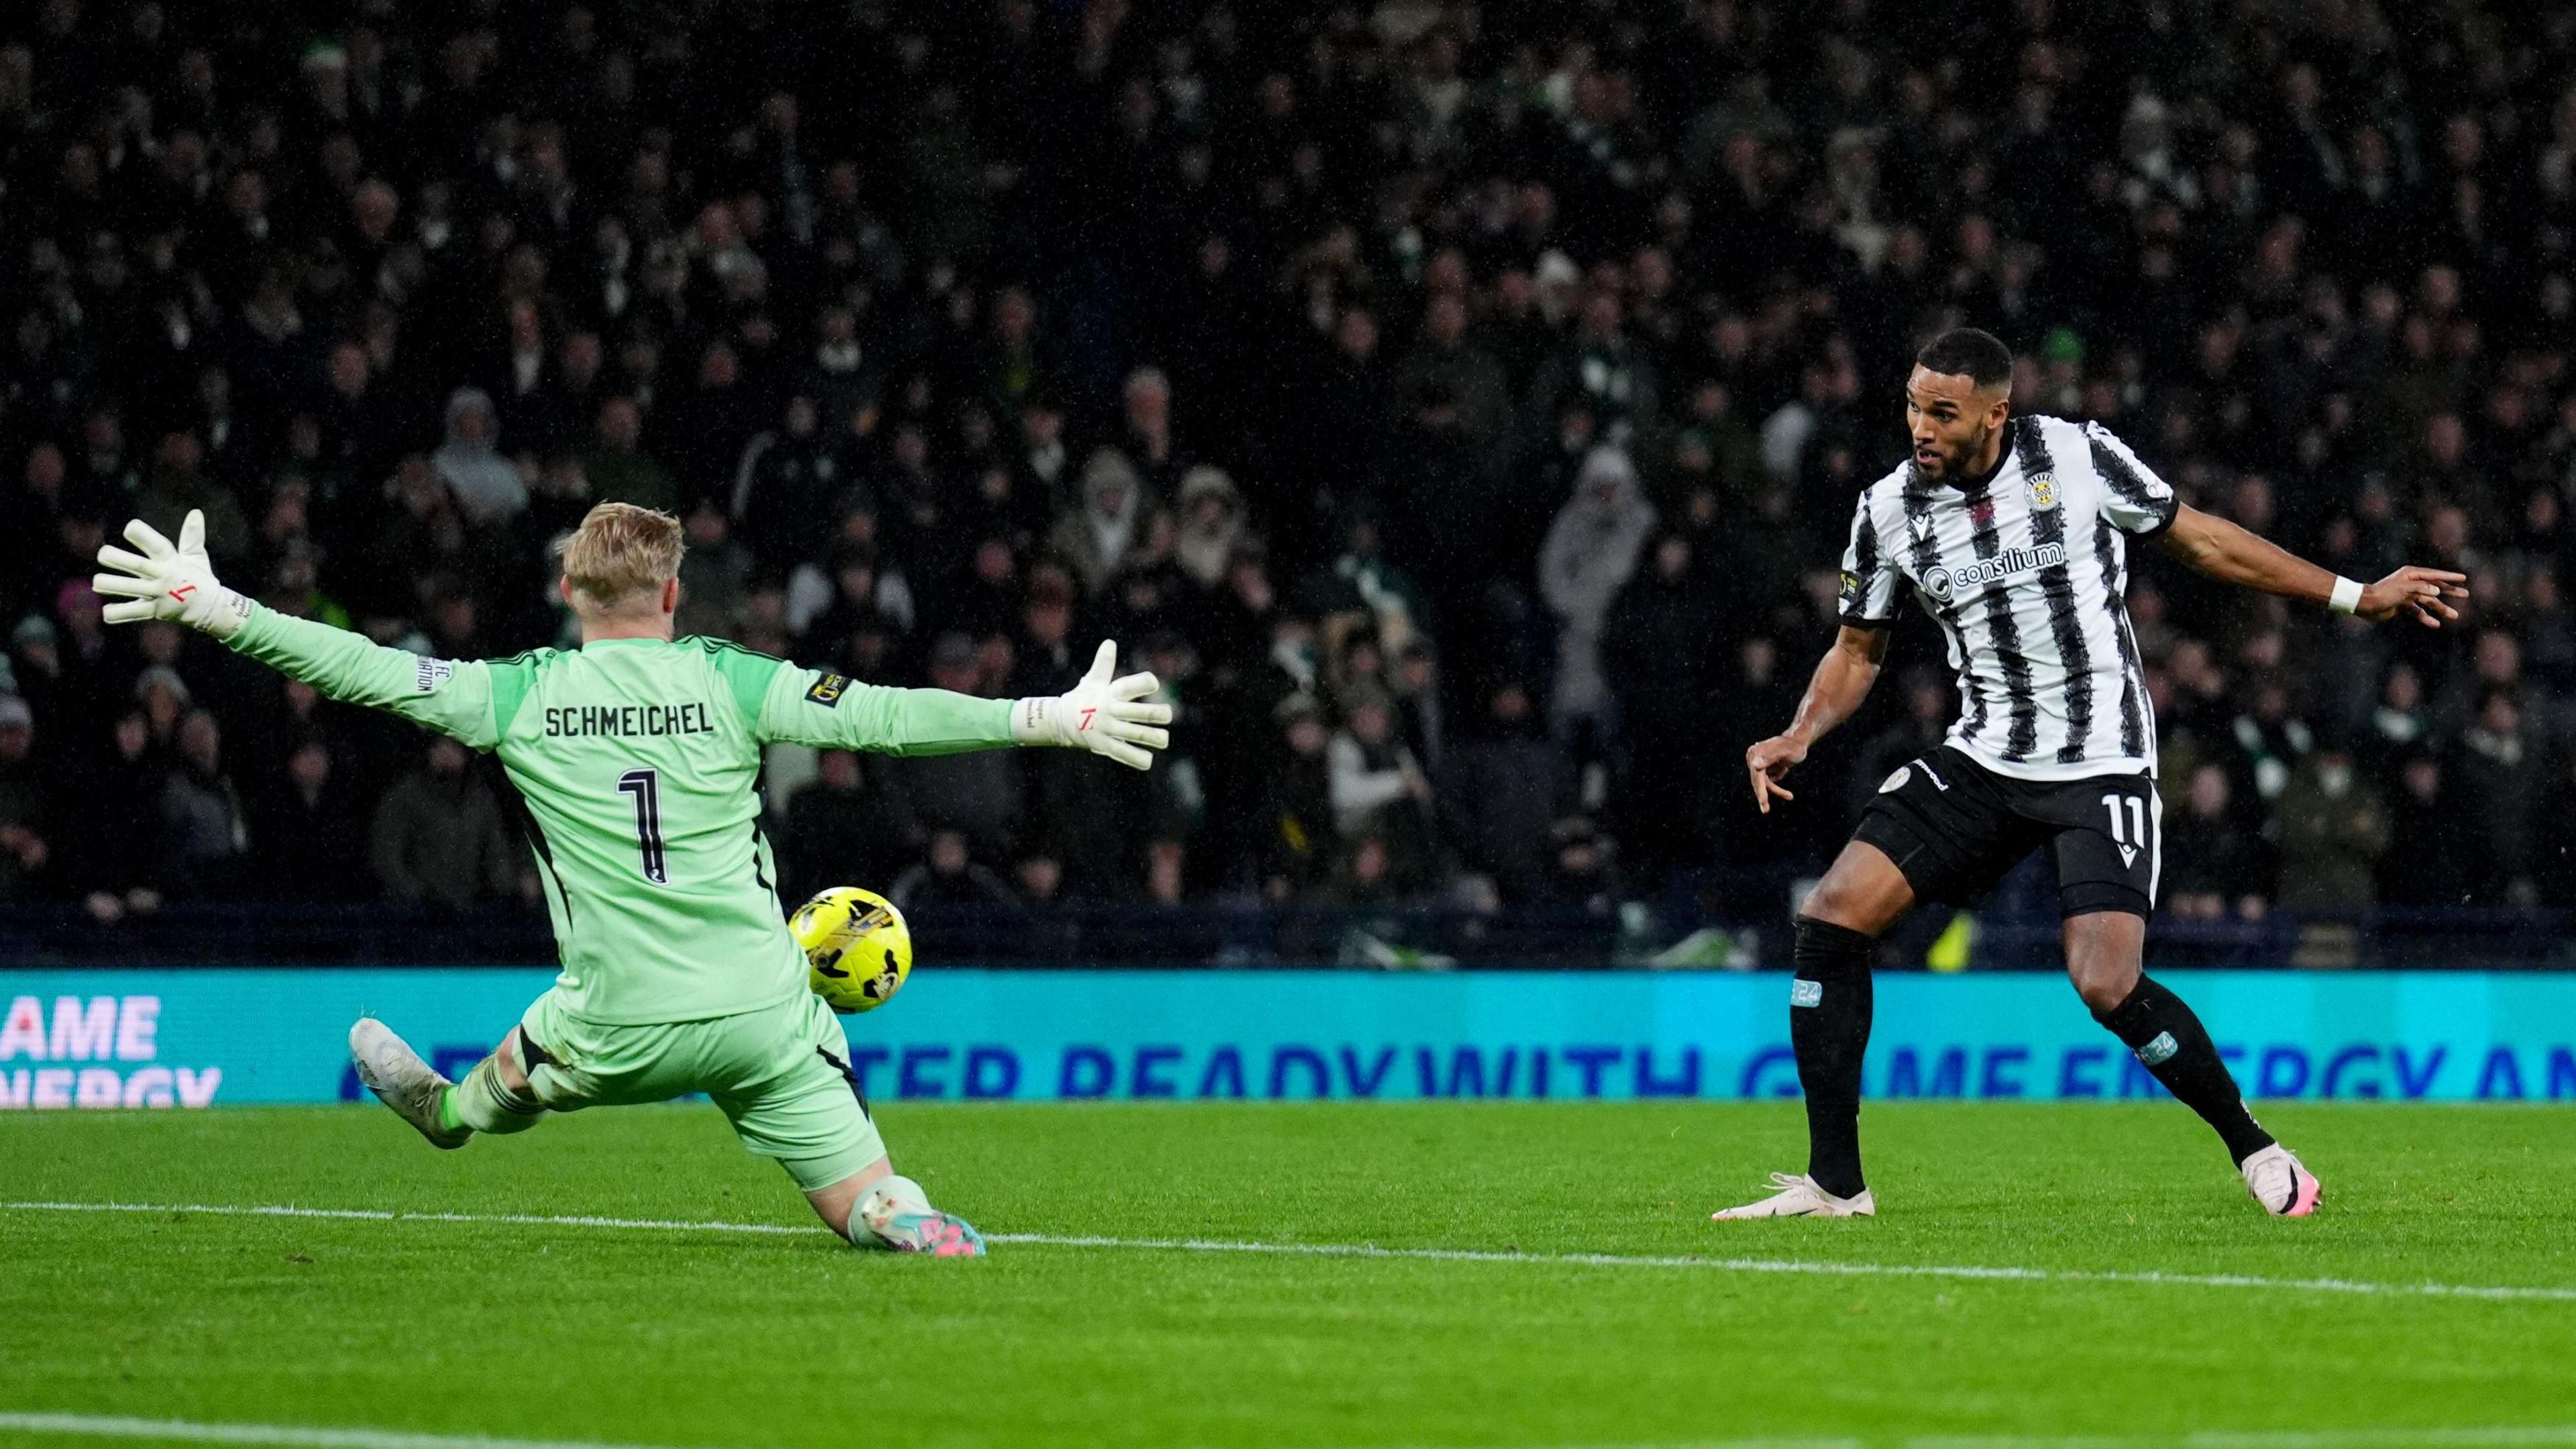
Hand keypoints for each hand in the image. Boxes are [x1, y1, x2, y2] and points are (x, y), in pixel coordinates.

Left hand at [93, 509, 249, 637]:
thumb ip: (192, 535)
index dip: (143, 535)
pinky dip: (116, 614)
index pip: (158, 545)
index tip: (130, 528)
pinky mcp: (153, 612)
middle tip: (103, 554)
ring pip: (130, 589)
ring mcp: (158, 595)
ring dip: (112, 585)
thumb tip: (195, 512)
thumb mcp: (196, 557)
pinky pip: (131, 613)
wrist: (211, 610)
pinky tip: (107, 612)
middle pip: (138, 565)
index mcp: (172, 561)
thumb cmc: (198, 579)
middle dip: (118, 559)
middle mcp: (163, 577)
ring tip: (98, 582)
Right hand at [1011, 640, 1173, 769]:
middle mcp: (1109, 711)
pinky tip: (1148, 760)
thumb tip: (1109, 642)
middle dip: (1154, 713)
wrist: (1060, 721)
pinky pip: (1122, 753)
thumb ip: (1104, 664)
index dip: (1142, 683)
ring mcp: (1107, 729)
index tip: (1154, 683)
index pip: (1127, 686)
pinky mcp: (1103, 746)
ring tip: (1164, 740)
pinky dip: (1136, 758)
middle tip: (1168, 714)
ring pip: (1133, 734)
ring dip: (1151, 737)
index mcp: (1109, 693)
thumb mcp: (1092, 681)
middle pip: (1135, 712)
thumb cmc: (1083, 698)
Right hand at [1745, 733, 1807, 813]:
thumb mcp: (1784, 752)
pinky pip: (1769, 780)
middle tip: (1765, 811)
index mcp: (1755, 754)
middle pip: (1758, 781)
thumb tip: (1754, 765)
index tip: (1763, 802)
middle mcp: (1754, 758)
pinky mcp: (1765, 766)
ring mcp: (1759, 762)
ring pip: (1764, 783)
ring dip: (1776, 790)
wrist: (1800, 739)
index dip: (1760, 790)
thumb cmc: (1794, 745)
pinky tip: (1785, 767)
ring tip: (1790, 796)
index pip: (1756, 776)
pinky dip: (1777, 778)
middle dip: (1764, 795)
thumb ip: (1769, 758)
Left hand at [2359, 566, 2466, 627]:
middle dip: (2450, 591)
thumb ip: (2421, 589)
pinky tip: (2436, 624)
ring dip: (2441, 609)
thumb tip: (2438, 591)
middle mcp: (2412, 583)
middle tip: (2465, 594)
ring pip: (2429, 602)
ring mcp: (2408, 595)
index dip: (2450, 577)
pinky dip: (2426, 618)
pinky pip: (2419, 612)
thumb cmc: (2383, 593)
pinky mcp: (2403, 606)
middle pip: (2435, 588)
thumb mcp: (2404, 589)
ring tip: (2455, 616)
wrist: (2365, 605)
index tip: (2463, 578)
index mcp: (2412, 575)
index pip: (2435, 575)